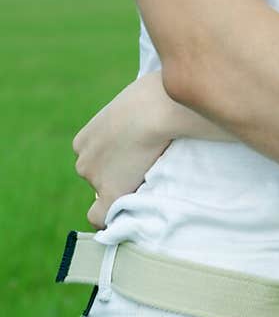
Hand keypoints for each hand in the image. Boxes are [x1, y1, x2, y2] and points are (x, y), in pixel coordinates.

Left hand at [73, 71, 172, 227]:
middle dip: (117, 179)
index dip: (113, 165)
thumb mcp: (133, 104)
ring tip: (150, 182)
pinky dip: (112, 219)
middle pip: (98, 180)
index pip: (95, 163)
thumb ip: (129, 122)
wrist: (157, 108)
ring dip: (122, 192)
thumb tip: (148, 125)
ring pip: (104, 196)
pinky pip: (100, 217)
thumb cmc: (154, 97)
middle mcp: (83, 161)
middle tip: (146, 171)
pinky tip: (129, 217)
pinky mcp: (110, 193)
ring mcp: (95, 178)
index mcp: (84, 140)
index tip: (131, 162)